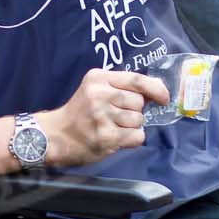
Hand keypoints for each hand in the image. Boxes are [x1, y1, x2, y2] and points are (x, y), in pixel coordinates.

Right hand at [41, 69, 168, 167]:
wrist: (55, 135)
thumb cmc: (80, 112)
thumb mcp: (95, 89)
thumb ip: (121, 87)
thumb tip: (157, 91)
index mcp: (98, 78)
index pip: (136, 80)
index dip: (155, 89)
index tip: (163, 97)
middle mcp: (99, 94)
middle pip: (139, 102)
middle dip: (134, 111)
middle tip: (116, 116)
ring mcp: (102, 116)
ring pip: (139, 120)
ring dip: (131, 126)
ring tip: (112, 127)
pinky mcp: (106, 137)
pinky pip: (137, 136)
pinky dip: (131, 139)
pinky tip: (115, 138)